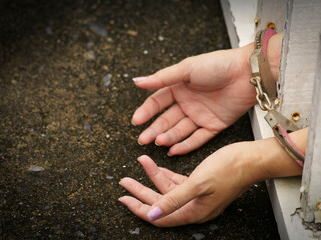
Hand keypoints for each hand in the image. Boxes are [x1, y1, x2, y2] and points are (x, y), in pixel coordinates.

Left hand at [119, 143, 259, 226]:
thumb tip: (153, 214)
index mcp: (193, 212)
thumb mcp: (198, 184)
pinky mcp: (200, 184)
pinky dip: (166, 174)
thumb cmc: (229, 169)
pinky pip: (177, 182)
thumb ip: (174, 200)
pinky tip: (156, 166)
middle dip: (140, 191)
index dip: (139, 208)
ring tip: (139, 162)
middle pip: (160, 202)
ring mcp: (197, 196)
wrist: (251, 159)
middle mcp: (193, 207)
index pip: (159, 215)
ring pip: (168, 189)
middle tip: (124, 182)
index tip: (123, 199)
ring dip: (152, 177)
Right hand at [132, 44, 255, 155]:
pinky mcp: (214, 125)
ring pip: (180, 130)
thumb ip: (161, 78)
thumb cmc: (217, 65)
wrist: (248, 73)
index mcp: (179, 87)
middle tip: (143, 139)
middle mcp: (188, 102)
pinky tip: (173, 150)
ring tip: (158, 142)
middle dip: (154, 129)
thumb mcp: (186, 69)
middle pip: (167, 119)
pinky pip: (198, 138)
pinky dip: (186, 145)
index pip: (157, 102)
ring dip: (168, 137)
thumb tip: (137, 81)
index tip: (136, 121)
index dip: (146, 111)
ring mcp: (200, 115)